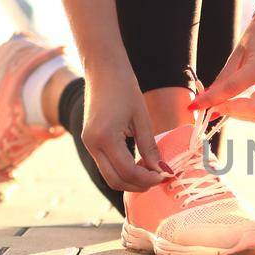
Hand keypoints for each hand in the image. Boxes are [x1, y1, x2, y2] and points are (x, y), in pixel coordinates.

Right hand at [81, 63, 165, 191]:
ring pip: (109, 176)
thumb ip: (149, 146)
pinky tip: (139, 164)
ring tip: (151, 172)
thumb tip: (161, 170)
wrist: (103, 69)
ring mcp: (89, 144)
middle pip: (115, 180)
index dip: (148, 178)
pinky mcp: (90, 142)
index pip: (127, 171)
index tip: (165, 175)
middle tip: (159, 179)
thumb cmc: (124, 88)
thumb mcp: (141, 117)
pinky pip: (106, 165)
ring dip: (130, 180)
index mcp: (104, 137)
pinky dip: (122, 171)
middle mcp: (92, 144)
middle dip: (138, 185)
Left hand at [191, 10, 254, 122]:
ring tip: (231, 105)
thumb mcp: (237, 54)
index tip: (195, 106)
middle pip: (254, 109)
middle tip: (216, 107)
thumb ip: (223, 80)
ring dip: (243, 116)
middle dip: (231, 112)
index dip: (211, 99)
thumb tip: (207, 101)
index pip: (233, 87)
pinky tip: (247, 107)